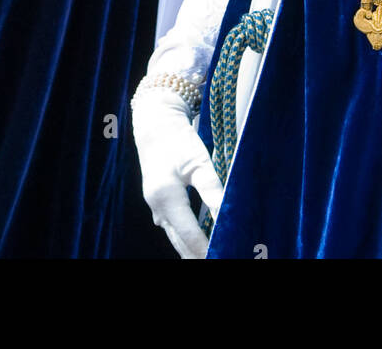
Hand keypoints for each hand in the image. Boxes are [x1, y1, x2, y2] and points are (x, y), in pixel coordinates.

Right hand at [131, 85, 223, 258]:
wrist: (156, 123)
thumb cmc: (179, 140)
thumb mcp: (200, 162)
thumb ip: (212, 190)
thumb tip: (227, 217)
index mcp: (167, 197)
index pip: (190, 235)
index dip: (206, 250)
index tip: (223, 255)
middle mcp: (157, 206)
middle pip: (179, 242)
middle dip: (197, 255)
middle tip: (218, 258)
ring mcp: (154, 205)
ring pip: (174, 236)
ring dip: (190, 249)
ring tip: (209, 255)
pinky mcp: (156, 201)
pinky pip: (170, 228)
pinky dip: (183, 238)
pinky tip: (197, 242)